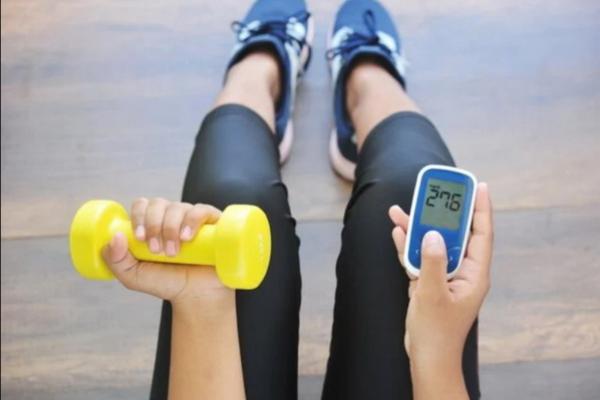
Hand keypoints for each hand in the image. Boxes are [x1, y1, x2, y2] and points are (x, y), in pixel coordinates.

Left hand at [101, 198, 231, 305]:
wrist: (196, 296)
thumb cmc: (167, 283)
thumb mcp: (134, 277)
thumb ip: (117, 261)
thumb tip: (115, 237)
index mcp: (152, 223)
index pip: (142, 205)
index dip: (138, 217)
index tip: (140, 239)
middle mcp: (172, 216)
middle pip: (158, 203)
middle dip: (154, 225)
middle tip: (157, 250)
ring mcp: (193, 218)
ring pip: (177, 207)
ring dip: (170, 228)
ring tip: (173, 252)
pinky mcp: (213, 222)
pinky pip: (201, 210)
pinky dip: (192, 220)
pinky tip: (187, 238)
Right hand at [389, 183, 493, 366]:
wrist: (426, 357)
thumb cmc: (436, 332)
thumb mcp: (432, 294)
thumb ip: (432, 262)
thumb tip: (431, 234)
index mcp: (474, 274)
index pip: (481, 234)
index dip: (481, 209)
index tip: (479, 186)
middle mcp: (462, 271)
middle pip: (455, 234)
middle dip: (443, 213)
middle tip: (435, 192)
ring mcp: (445, 276)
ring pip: (433, 243)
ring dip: (418, 228)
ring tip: (401, 210)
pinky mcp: (429, 282)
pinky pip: (420, 257)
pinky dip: (409, 245)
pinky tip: (397, 231)